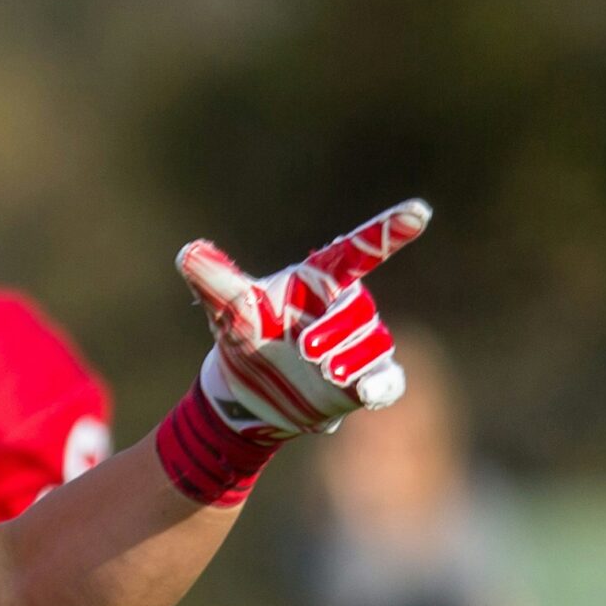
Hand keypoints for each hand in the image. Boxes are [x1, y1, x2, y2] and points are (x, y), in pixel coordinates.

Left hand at [177, 199, 430, 436]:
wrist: (247, 392)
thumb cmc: (243, 335)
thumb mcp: (227, 309)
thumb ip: (214, 280)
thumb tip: (187, 252)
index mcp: (322, 278)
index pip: (360, 249)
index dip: (388, 230)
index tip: (419, 212)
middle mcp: (347, 307)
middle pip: (359, 312)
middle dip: (337, 330)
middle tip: (306, 350)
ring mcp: (361, 344)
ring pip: (373, 346)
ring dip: (352, 360)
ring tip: (324, 373)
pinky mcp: (366, 380)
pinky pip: (389, 380)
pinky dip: (382, 386)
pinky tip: (369, 393)